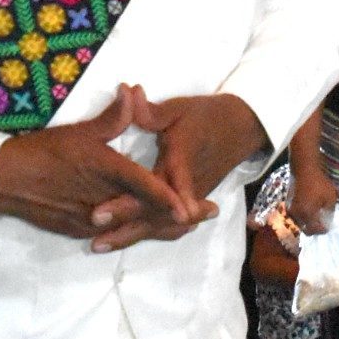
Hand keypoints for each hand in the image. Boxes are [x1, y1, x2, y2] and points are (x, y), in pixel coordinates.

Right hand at [0, 84, 206, 247]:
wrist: (6, 180)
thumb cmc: (42, 151)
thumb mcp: (78, 131)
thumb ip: (112, 118)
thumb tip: (133, 90)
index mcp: (103, 171)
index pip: (143, 186)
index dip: (169, 198)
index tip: (193, 206)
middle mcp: (101, 199)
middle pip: (147, 214)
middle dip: (180, 216)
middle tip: (208, 214)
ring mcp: (91, 220)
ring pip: (134, 227)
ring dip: (163, 225)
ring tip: (189, 224)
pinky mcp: (81, 231)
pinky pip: (116, 234)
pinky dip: (136, 230)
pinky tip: (150, 227)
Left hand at [90, 93, 263, 250]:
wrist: (243, 128)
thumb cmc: (206, 116)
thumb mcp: (179, 109)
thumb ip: (152, 111)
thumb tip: (127, 93)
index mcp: (179, 162)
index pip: (156, 187)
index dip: (135, 201)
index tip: (107, 213)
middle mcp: (184, 187)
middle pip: (154, 212)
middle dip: (125, 225)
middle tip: (95, 237)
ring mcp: (189, 198)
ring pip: (159, 223)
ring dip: (131, 235)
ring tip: (98, 246)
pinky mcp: (190, 202)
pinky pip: (168, 223)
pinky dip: (146, 233)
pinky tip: (121, 240)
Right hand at [289, 156, 337, 234]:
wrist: (304, 168)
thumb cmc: (319, 183)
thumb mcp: (330, 198)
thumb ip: (329, 213)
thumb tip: (328, 220)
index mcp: (306, 214)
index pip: (313, 230)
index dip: (322, 230)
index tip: (328, 227)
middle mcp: (296, 214)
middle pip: (304, 228)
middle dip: (314, 228)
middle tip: (322, 223)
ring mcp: (290, 208)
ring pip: (299, 222)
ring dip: (307, 222)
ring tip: (316, 216)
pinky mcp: (288, 202)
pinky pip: (295, 214)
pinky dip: (302, 215)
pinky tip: (309, 209)